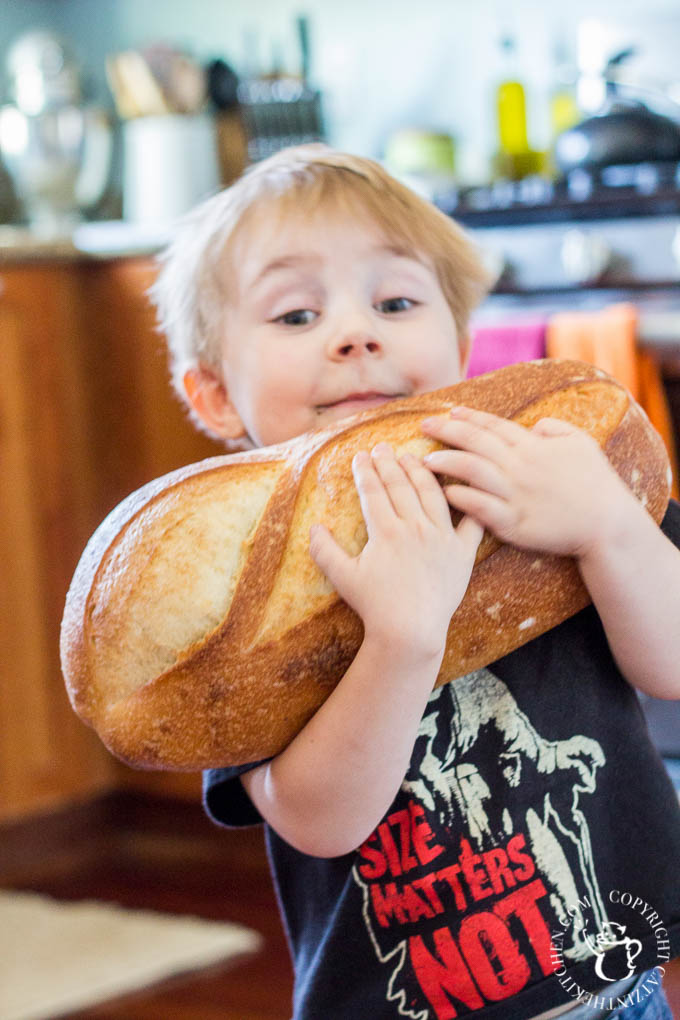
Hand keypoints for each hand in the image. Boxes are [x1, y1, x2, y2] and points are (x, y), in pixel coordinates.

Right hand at [309, 442, 483, 658]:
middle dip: (389, 463)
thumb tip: (314, 527)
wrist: (411, 631)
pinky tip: (463, 490)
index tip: (360, 456)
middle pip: (401, 485)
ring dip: (420, 472)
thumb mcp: (343, 578)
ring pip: (432, 494)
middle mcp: (415, 527)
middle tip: (382, 448)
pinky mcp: (462, 553)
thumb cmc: (375, 606)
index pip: (373, 491)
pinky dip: (468, 505)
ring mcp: (441, 538)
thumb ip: (324, 550)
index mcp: (386, 531)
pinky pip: (471, 524)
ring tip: (412, 458)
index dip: (365, 471)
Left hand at [421, 406, 632, 558]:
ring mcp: (516, 495)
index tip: (448, 412)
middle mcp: (520, 467)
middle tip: (423, 427)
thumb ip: (555, 429)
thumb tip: (534, 425)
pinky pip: (482, 508)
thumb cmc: (596, 483)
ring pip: (473, 472)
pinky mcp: (515, 523)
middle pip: (476, 443)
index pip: (494, 427)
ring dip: (447, 463)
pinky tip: (446, 493)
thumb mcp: (581, 443)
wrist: (607, 524)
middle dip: (447, 432)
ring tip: (425, 460)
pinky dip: (463, 499)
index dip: (469, 418)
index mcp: (533, 447)